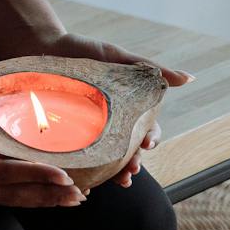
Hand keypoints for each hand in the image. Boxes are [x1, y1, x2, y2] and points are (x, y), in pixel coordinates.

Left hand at [0, 28, 194, 188]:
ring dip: (114, 174)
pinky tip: (85, 184)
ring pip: (104, 162)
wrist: (39, 46)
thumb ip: (150, 69)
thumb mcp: (116, 58)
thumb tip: (190, 78)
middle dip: (132, 163)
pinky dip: (83, 174)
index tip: (147, 142)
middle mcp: (107, 126)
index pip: (144, 131)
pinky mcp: (62, 137)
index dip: (150, 138)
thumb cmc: (82, 51)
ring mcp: (85, 134)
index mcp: (124, 111)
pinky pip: (75, 161)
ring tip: (118, 181)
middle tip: (132, 170)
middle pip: (126, 152)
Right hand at [0, 95, 88, 208]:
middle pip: (11, 196)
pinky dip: (19, 195)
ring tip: (67, 200)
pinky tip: (34, 192)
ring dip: (37, 200)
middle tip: (80, 197)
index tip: (67, 177)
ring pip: (5, 199)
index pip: (6, 176)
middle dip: (47, 197)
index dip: (37, 177)